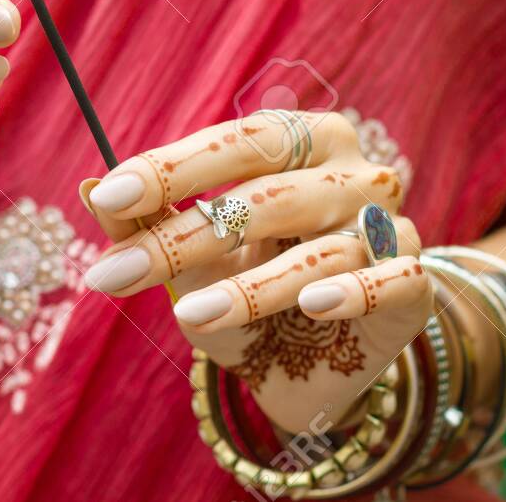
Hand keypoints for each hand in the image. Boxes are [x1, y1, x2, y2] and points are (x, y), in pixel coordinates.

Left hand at [79, 112, 432, 432]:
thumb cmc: (251, 286)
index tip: (110, 195)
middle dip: (186, 234)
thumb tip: (89, 191)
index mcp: (301, 141)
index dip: (172, 167)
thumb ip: (149, 224)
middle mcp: (352, 171)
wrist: (319, 363)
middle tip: (117, 274)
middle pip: (267, 194)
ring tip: (188, 314)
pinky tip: (312, 304)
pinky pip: (391, 280)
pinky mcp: (415, 284)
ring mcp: (390, 225)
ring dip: (251, 285)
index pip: (235, 142)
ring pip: (319, 247)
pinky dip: (352, 290)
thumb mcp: (193, 259)